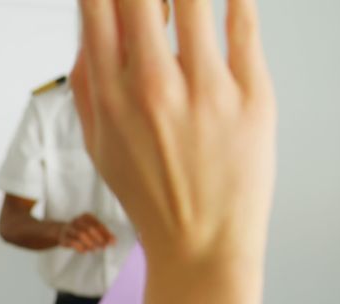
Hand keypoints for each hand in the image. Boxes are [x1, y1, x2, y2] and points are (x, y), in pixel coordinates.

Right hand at [58, 213, 114, 252]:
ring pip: (81, 235)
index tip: (112, 242)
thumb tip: (113, 240)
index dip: (106, 233)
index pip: (98, 224)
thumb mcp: (91, 229)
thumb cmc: (80, 230)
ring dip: (90, 243)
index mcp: (86, 216)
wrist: (61, 231)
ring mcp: (70, 229)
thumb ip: (102, 234)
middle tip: (104, 246)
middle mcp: (77, 221)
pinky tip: (85, 251)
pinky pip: (73, 242)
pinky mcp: (64, 237)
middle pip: (90, 229)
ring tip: (94, 249)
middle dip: (99, 238)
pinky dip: (80, 247)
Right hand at [70, 0, 274, 265]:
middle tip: (157, 4)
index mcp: (109, 98)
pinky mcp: (252, 95)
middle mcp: (152, 87)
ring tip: (186, 5)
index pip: (95, 7)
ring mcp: (205, 90)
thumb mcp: (97, 143)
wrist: (200, 244)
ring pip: (195, 0)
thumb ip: (87, 82)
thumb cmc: (148, 192)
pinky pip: (244, 24)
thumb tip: (90, 25)